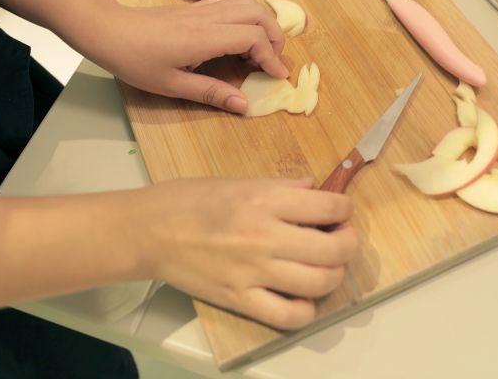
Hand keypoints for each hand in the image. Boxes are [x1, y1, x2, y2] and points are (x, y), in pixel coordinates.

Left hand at [89, 0, 287, 113]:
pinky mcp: (195, 8)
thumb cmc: (135, 60)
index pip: (254, 37)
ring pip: (247, 3)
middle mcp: (209, 18)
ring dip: (263, 23)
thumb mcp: (172, 85)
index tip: (277, 76)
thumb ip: (211, 93)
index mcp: (205, 38)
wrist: (108, 30)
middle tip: (273, 61)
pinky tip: (239, 37)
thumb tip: (244, 105)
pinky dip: (247, 17)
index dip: (272, 57)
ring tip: (260, 50)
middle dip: (275, 36)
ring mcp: (202, 9)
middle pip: (259, 13)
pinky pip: (232, 3)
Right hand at [128, 177, 357, 328]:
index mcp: (265, 200)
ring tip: (323, 266)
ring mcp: (253, 272)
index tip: (340, 212)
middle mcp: (265, 237)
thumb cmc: (191, 199)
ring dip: (332, 275)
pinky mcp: (240, 299)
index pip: (329, 206)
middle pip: (334, 250)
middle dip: (348, 243)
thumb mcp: (239, 180)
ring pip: (320, 283)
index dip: (345, 209)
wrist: (149, 230)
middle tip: (339, 239)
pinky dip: (306, 310)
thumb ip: (282, 186)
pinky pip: (289, 316)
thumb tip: (316, 189)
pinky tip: (303, 297)